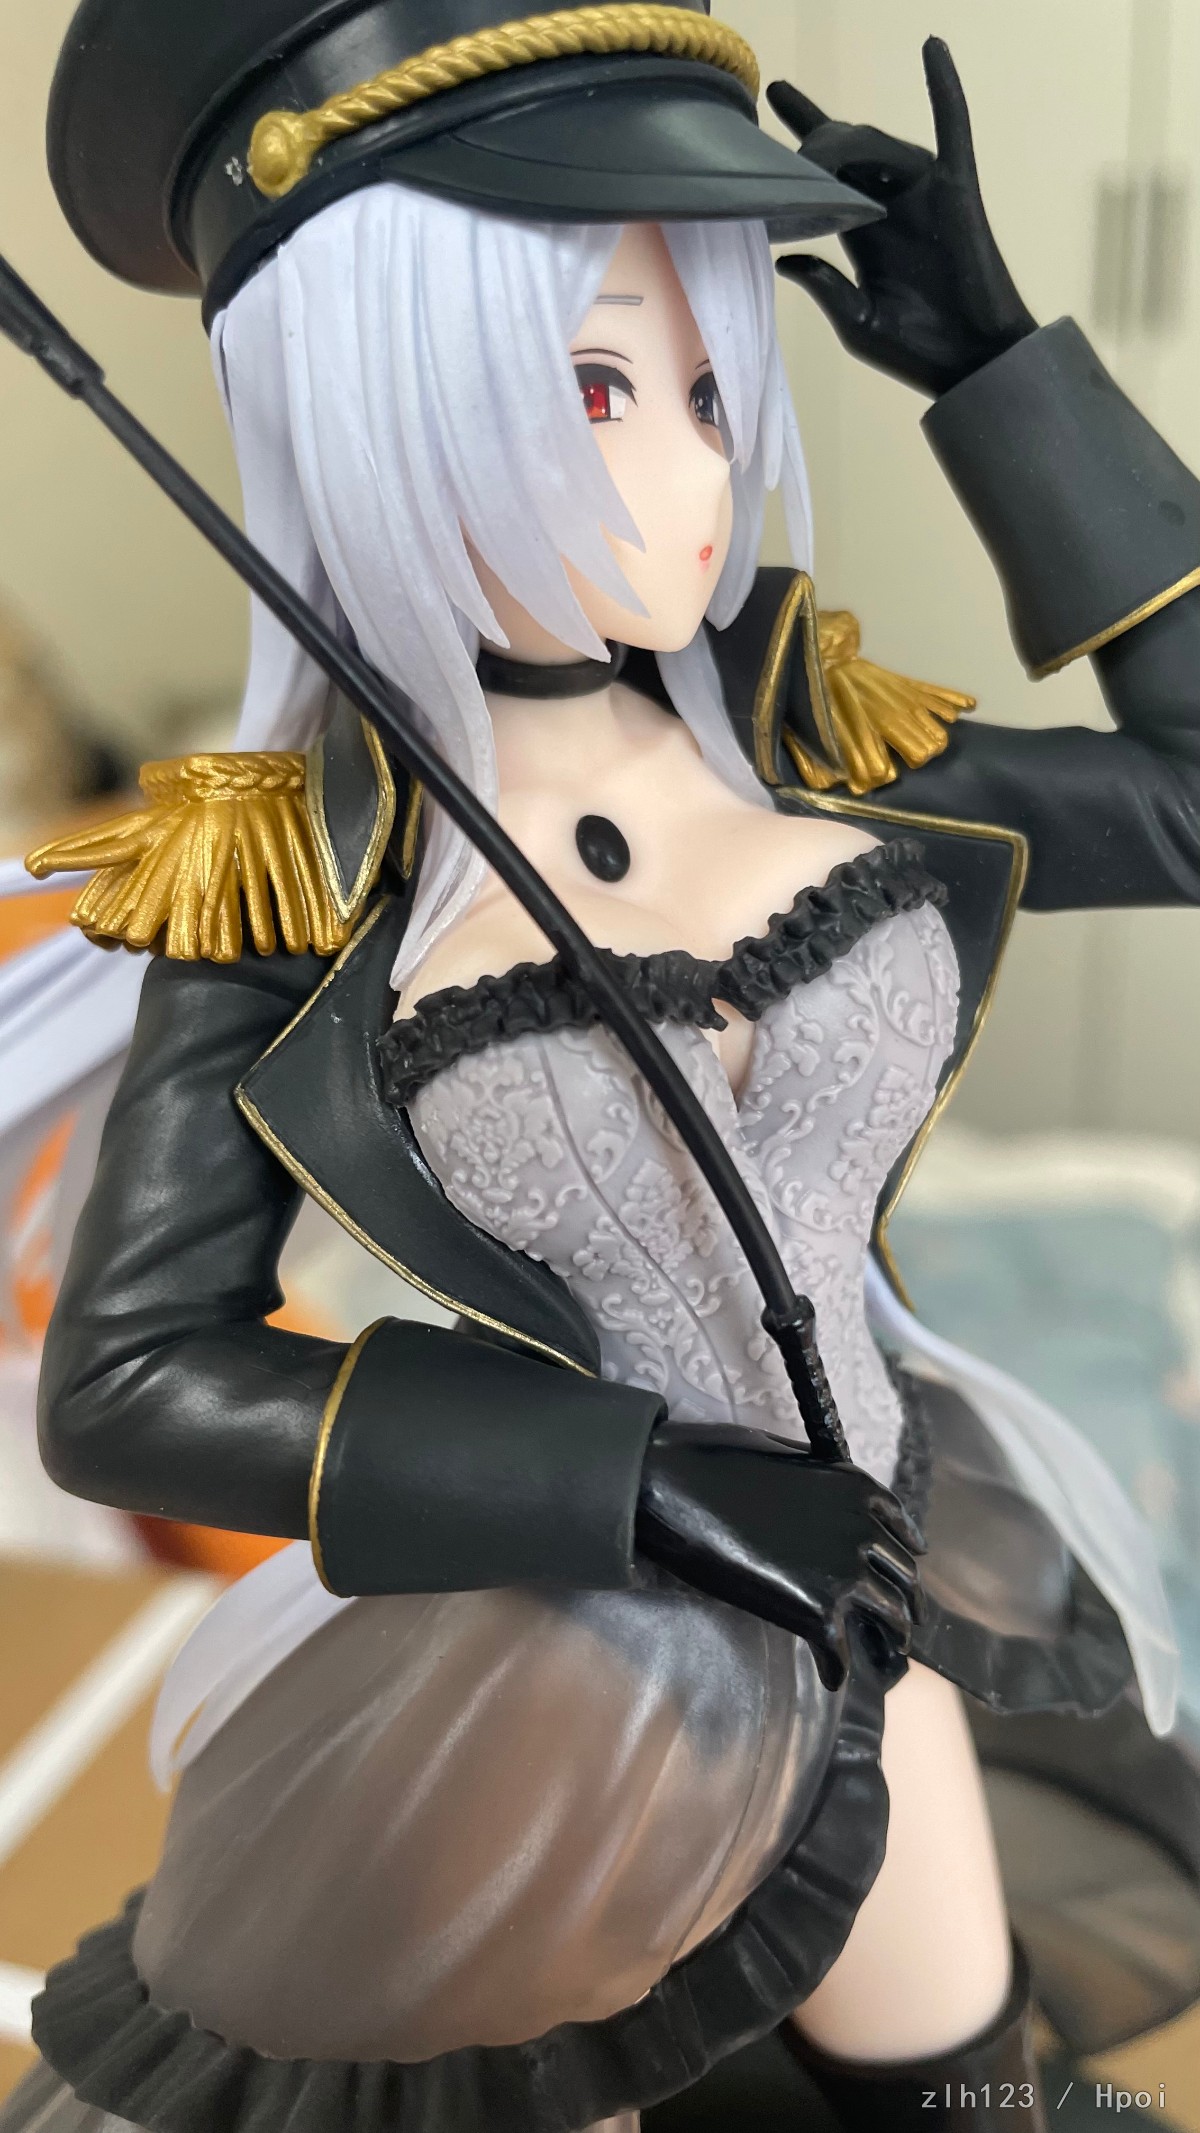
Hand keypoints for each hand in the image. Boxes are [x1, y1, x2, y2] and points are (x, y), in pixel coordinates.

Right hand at [636, 1422, 923, 1691]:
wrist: (677, 1488)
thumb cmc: (718, 1462)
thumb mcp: (788, 1457)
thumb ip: (822, 1485)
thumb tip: (827, 1505)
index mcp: (860, 1490)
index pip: (904, 1536)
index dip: (906, 1562)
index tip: (905, 1578)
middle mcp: (865, 1531)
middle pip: (905, 1581)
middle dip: (907, 1606)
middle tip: (901, 1627)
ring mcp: (845, 1574)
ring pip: (891, 1619)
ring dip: (890, 1640)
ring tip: (884, 1657)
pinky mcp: (817, 1612)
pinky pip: (840, 1656)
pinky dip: (837, 1670)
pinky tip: (830, 1677)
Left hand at [769, 38, 1036, 396]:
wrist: (969, 362)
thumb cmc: (917, 350)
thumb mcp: (856, 320)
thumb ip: (824, 285)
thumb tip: (783, 258)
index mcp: (863, 231)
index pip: (827, 173)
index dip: (804, 135)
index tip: (774, 99)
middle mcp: (891, 204)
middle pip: (846, 151)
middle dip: (814, 145)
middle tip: (787, 159)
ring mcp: (923, 193)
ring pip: (879, 145)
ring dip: (846, 142)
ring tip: (817, 150)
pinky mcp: (957, 189)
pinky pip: (953, 129)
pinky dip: (944, 88)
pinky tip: (932, 48)